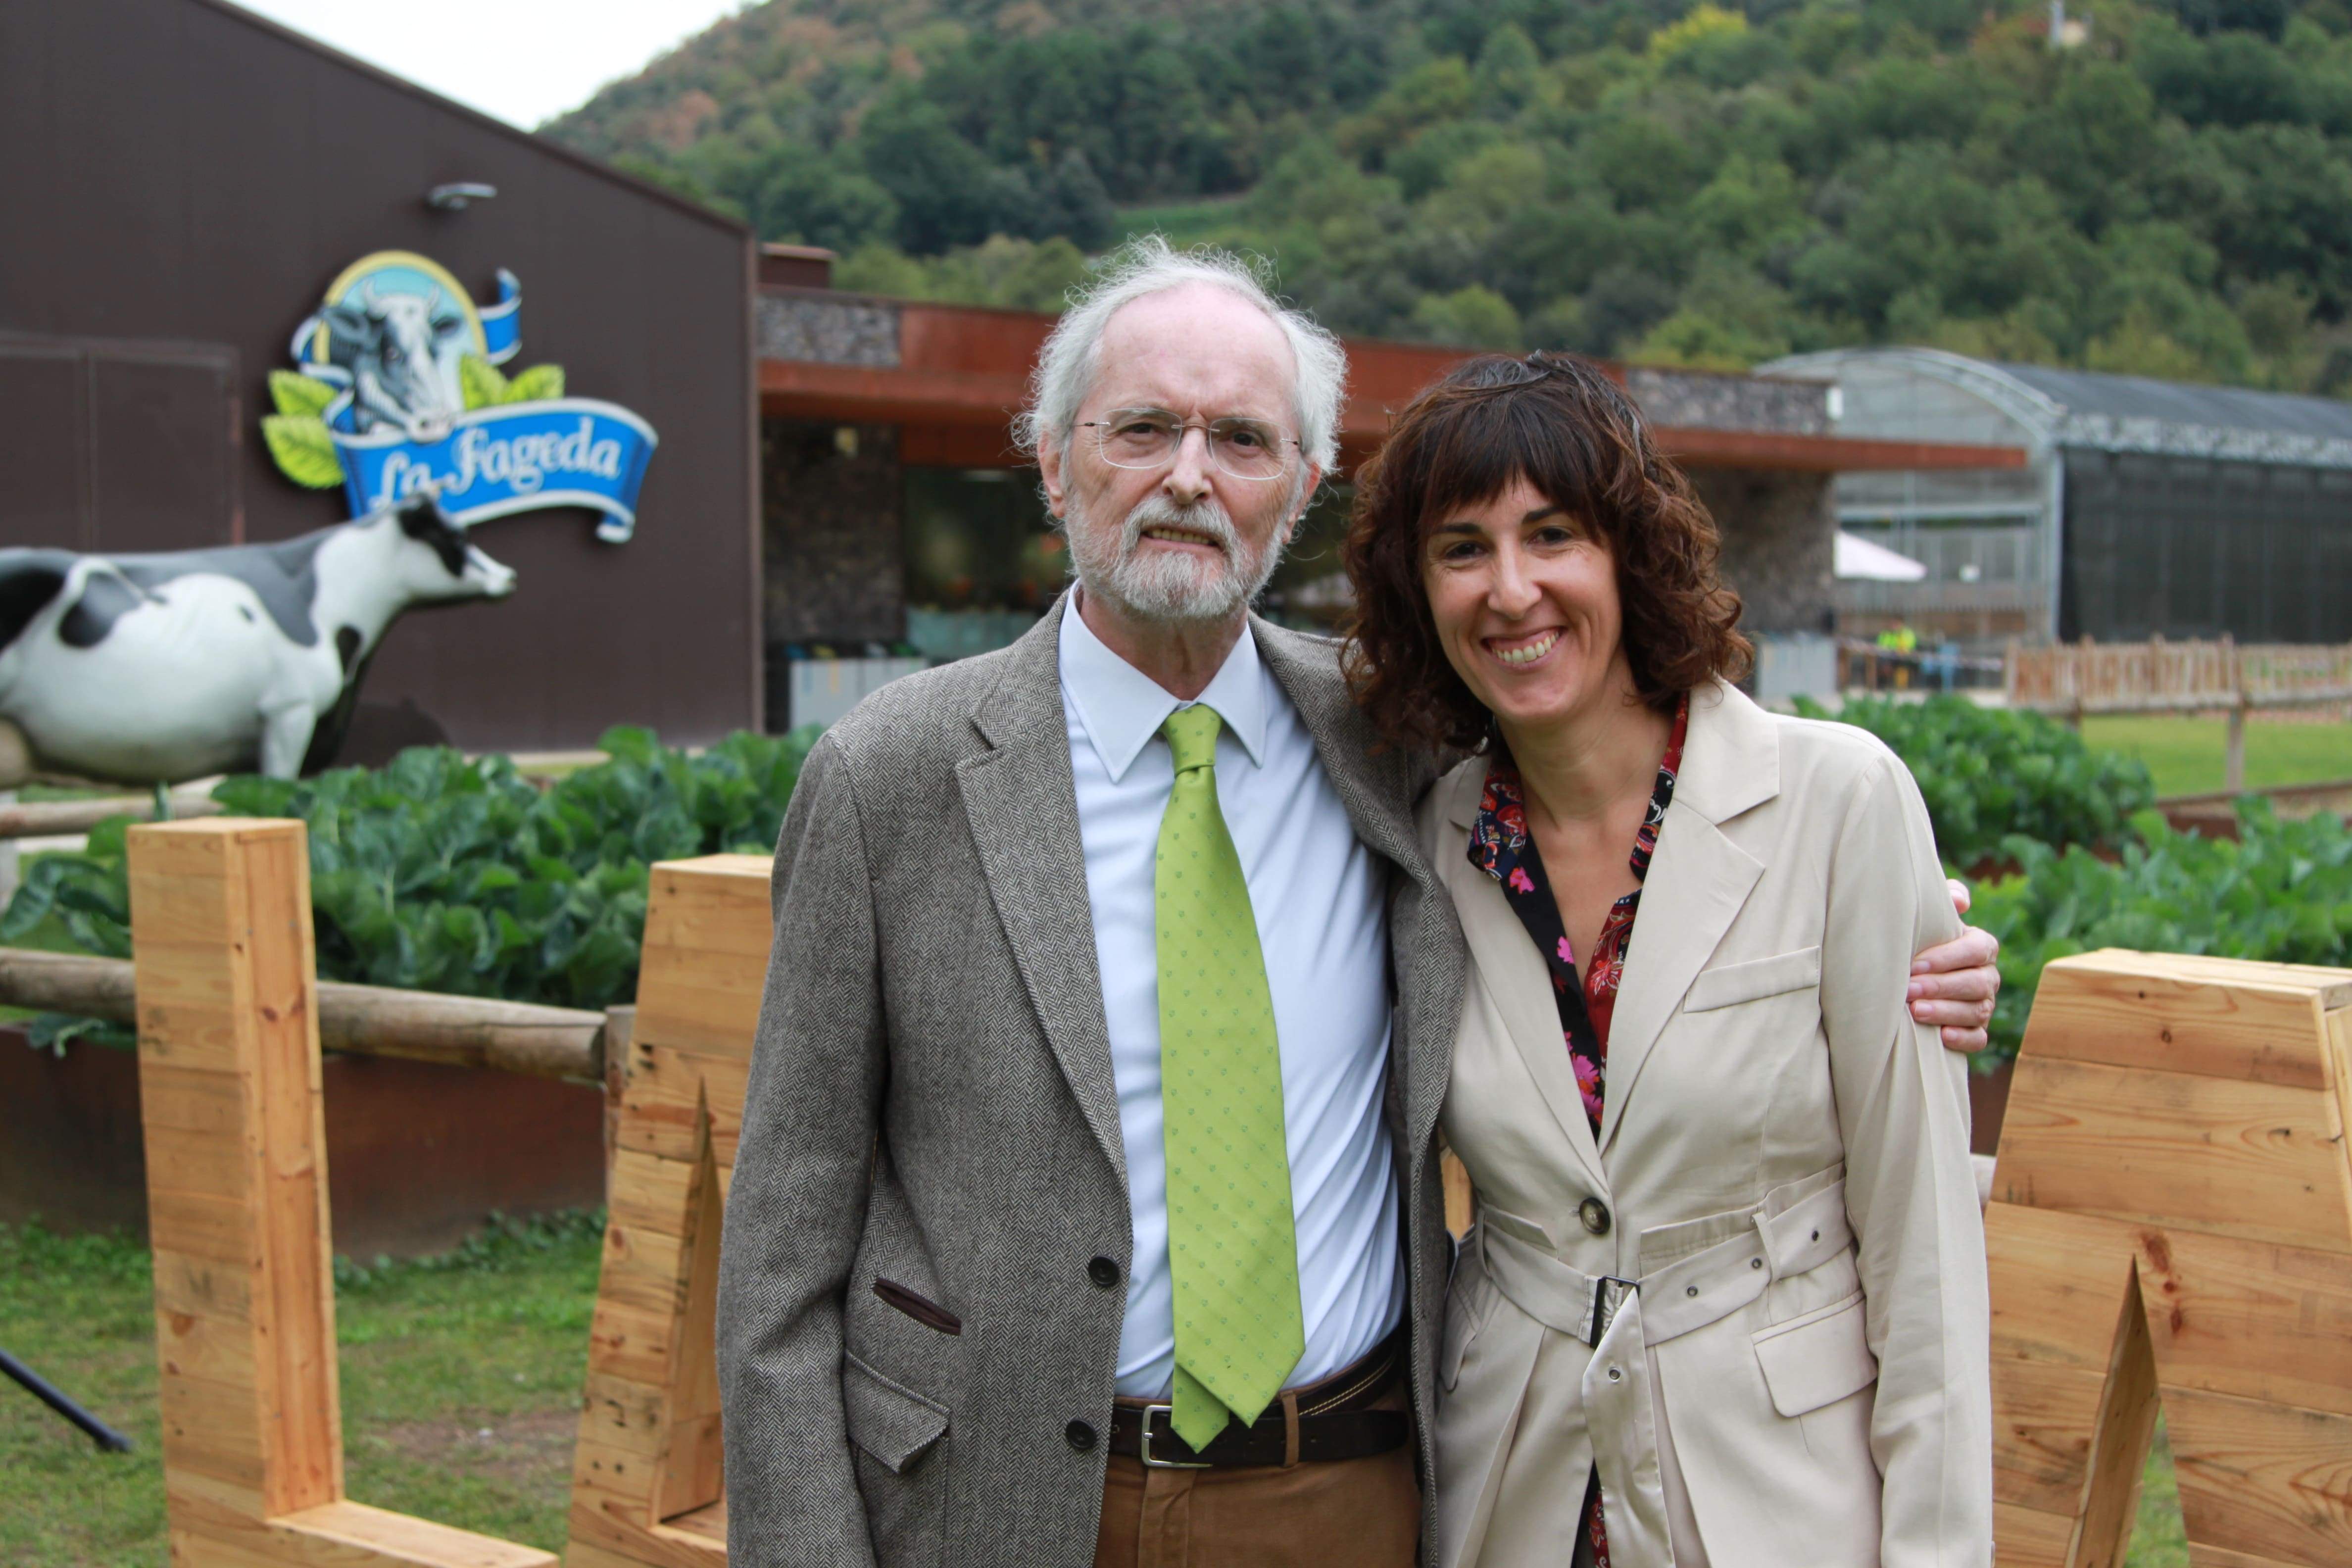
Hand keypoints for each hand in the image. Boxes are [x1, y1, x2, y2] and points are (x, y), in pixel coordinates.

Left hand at [1910, 878, 1998, 1052]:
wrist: (1911, 973)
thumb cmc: (1921, 939)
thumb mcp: (1931, 915)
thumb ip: (1946, 899)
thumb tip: (1960, 903)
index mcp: (1981, 947)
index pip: (1977, 950)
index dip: (1948, 958)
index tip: (1915, 964)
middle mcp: (1987, 976)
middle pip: (1976, 983)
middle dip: (1941, 987)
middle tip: (1908, 989)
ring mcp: (1984, 1005)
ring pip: (1977, 1011)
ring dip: (1945, 1012)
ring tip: (1915, 1011)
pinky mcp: (1976, 1030)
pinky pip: (1978, 1038)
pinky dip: (1963, 1039)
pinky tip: (1942, 1037)